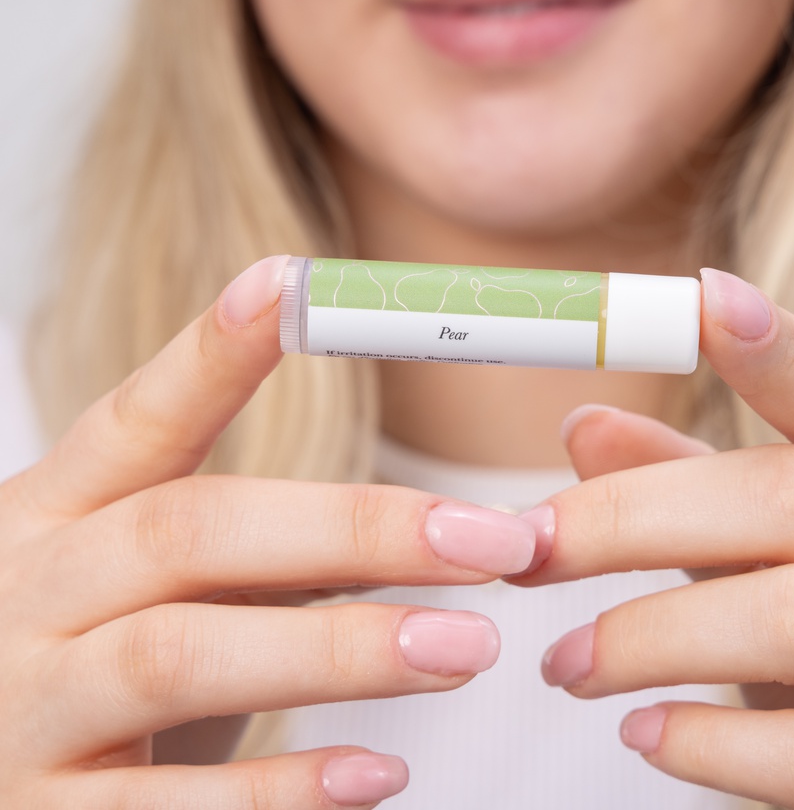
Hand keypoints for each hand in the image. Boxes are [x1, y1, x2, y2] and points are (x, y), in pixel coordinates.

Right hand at [0, 256, 535, 808]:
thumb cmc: (92, 661)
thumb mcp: (153, 582)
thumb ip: (261, 548)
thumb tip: (418, 524)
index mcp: (55, 515)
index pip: (139, 420)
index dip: (213, 354)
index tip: (294, 287)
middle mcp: (28, 594)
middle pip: (193, 531)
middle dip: (355, 528)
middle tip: (493, 540)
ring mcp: (21, 709)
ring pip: (181, 654)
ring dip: (340, 649)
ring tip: (468, 645)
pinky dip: (280, 792)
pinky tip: (379, 777)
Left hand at [514, 268, 793, 809]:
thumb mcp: (762, 544)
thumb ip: (684, 483)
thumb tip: (582, 422)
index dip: (786, 352)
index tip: (702, 300)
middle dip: (632, 516)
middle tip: (526, 546)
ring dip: (650, 635)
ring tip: (560, 662)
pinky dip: (713, 743)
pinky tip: (639, 735)